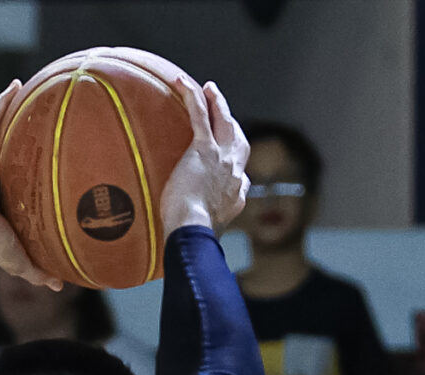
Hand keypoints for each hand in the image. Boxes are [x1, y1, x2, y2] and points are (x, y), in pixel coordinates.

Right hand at [0, 81, 60, 291]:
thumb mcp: (19, 257)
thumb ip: (37, 269)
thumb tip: (59, 286)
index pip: (15, 177)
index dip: (25, 166)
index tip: (41, 157)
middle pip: (6, 147)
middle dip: (18, 132)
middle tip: (36, 118)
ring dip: (10, 109)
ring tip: (25, 91)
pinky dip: (2, 102)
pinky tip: (15, 86)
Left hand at [159, 78, 248, 236]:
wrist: (193, 232)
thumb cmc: (191, 240)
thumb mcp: (200, 236)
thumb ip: (198, 230)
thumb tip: (184, 241)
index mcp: (236, 197)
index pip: (241, 177)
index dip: (236, 168)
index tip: (228, 168)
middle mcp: (235, 174)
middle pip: (239, 141)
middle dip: (232, 124)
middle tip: (222, 110)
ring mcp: (222, 159)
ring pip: (224, 123)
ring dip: (218, 103)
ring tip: (208, 89)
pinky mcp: (204, 149)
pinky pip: (200, 116)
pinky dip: (193, 97)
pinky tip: (183, 82)